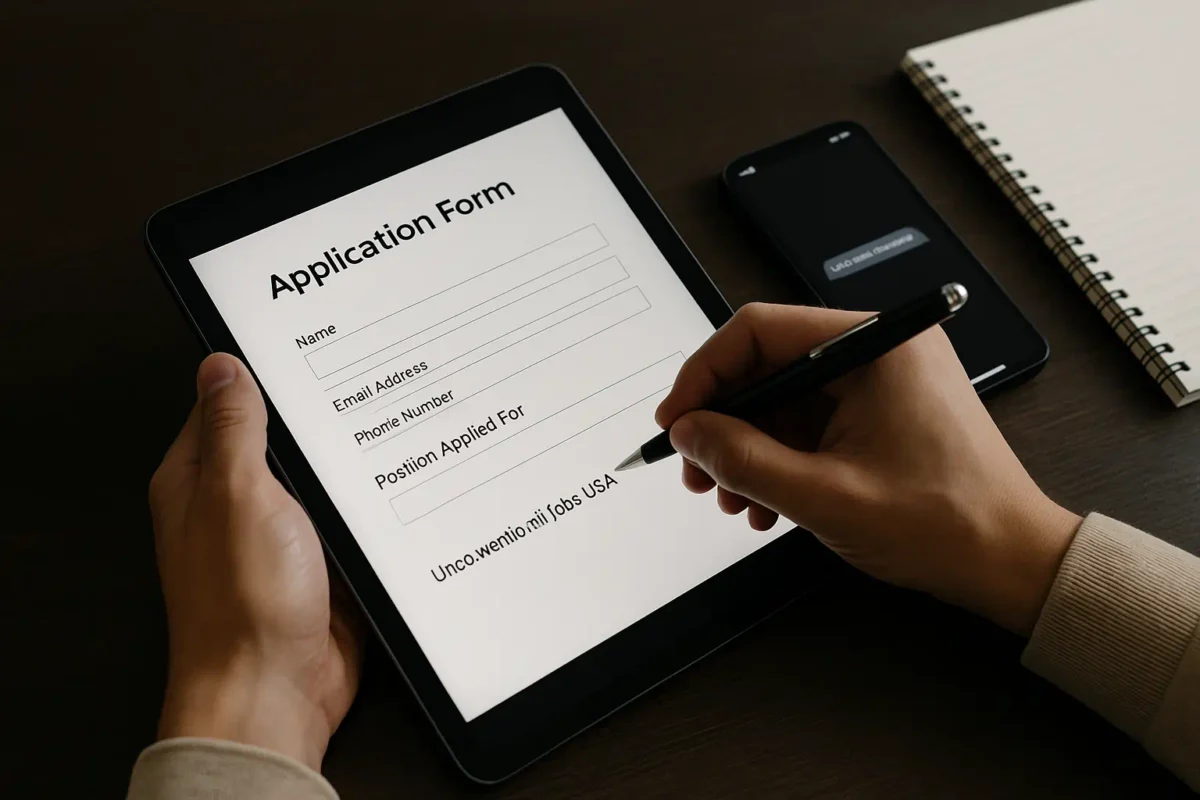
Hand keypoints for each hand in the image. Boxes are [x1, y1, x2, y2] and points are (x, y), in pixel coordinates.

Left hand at [149, 353, 362, 769]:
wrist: (274, 691)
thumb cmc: (241, 603)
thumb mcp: (237, 493)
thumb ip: (233, 427)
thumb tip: (221, 366)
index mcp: (199, 480)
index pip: (229, 404)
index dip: (267, 376)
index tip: (313, 350)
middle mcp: (235, 506)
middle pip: (282, 442)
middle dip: (321, 424)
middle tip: (365, 390)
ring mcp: (279, 538)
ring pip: (321, 482)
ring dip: (348, 470)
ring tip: (386, 435)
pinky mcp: (318, 566)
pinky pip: (347, 523)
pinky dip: (367, 512)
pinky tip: (395, 493)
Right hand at [656, 303, 1080, 634]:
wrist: (1011, 561)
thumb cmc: (947, 523)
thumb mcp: (824, 496)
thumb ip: (743, 460)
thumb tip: (689, 433)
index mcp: (876, 346)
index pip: (760, 331)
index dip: (705, 376)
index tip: (677, 421)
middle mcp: (879, 350)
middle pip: (768, 366)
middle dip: (724, 423)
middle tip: (697, 469)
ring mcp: (881, 381)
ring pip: (783, 399)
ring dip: (748, 449)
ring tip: (733, 498)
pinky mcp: (881, 411)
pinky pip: (810, 422)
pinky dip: (780, 458)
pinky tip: (767, 502)